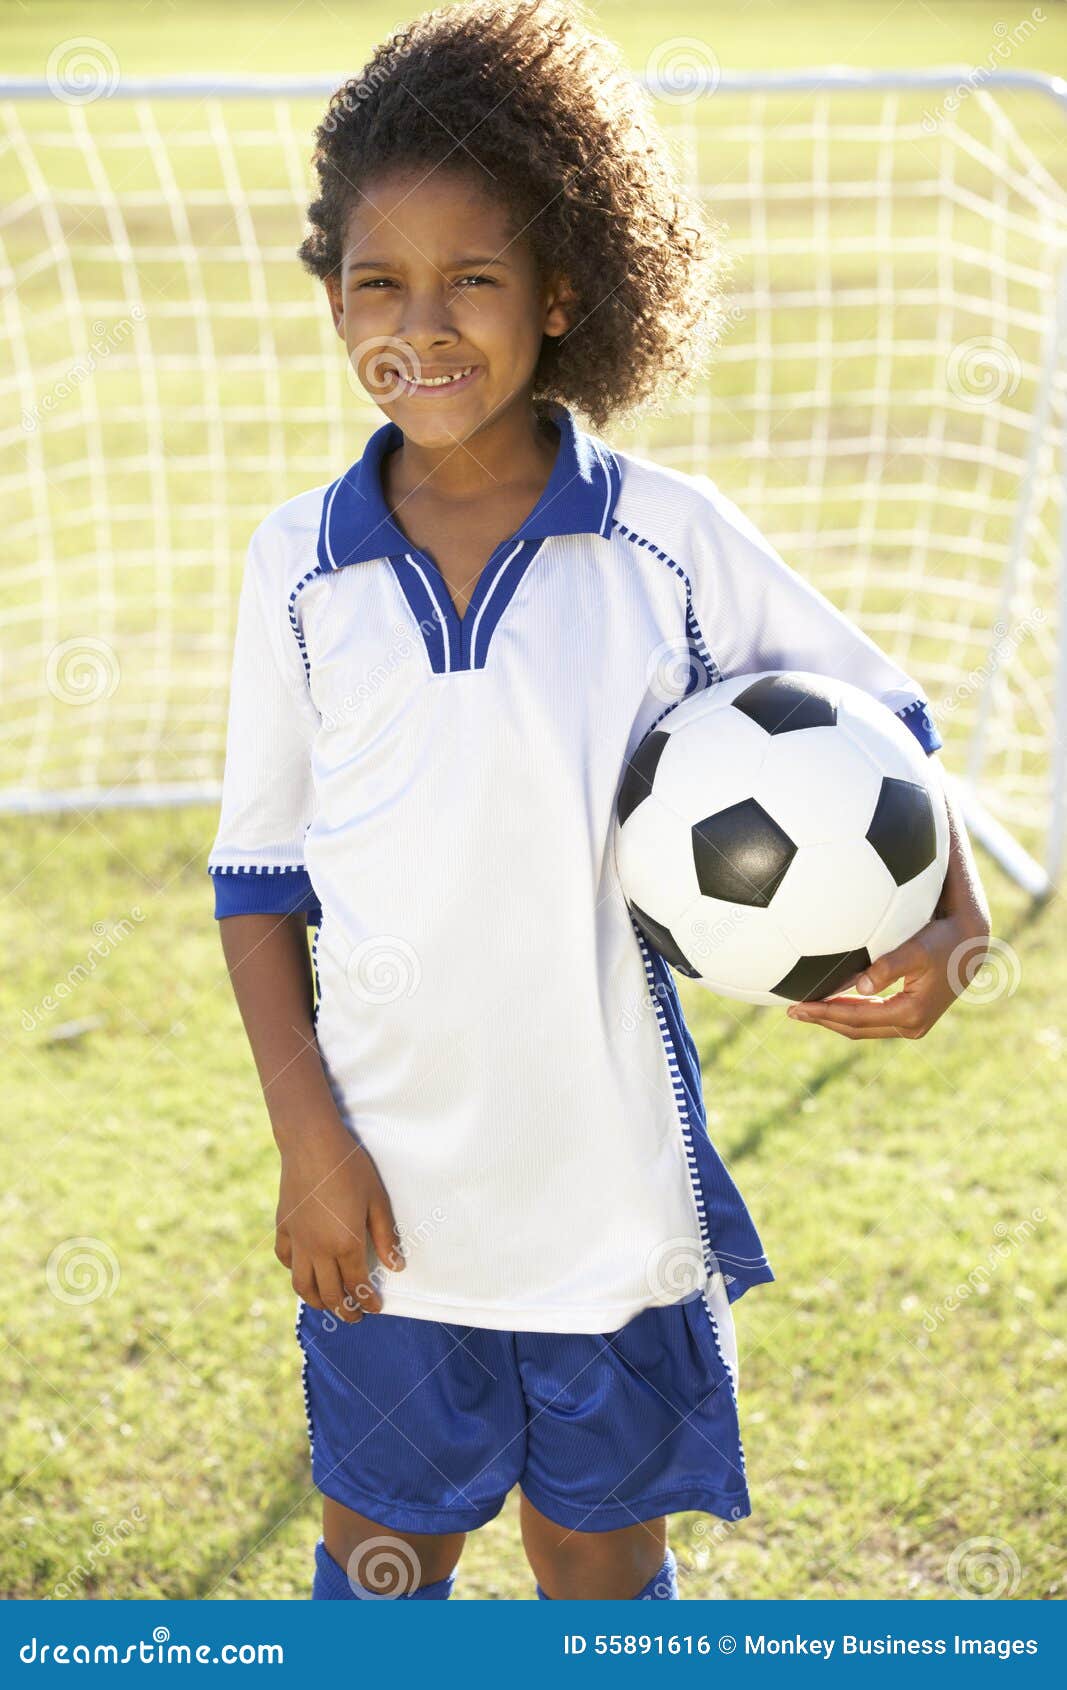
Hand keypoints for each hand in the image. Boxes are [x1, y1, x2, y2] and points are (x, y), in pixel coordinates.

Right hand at [274, 1121, 403, 1320]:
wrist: (311, 1144)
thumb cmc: (350, 1168)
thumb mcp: (377, 1200)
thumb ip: (386, 1237)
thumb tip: (397, 1266)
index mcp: (345, 1244)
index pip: (357, 1285)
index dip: (368, 1301)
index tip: (376, 1308)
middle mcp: (318, 1249)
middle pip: (329, 1294)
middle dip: (344, 1310)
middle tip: (355, 1316)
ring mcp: (297, 1240)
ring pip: (302, 1285)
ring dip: (316, 1301)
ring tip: (329, 1305)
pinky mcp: (282, 1227)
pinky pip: (286, 1260)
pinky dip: (295, 1272)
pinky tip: (304, 1270)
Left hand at [785, 914, 990, 1039]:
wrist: (971, 945)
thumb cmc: (943, 940)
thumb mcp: (918, 949)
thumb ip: (890, 966)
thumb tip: (860, 987)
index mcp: (910, 1015)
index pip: (855, 1019)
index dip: (823, 1013)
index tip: (796, 1006)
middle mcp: (911, 1026)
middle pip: (855, 1028)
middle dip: (822, 1020)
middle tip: (791, 1010)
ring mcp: (912, 1024)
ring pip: (862, 1026)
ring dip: (833, 1018)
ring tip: (804, 1007)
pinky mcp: (911, 1016)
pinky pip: (872, 1019)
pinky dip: (848, 1012)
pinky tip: (830, 999)